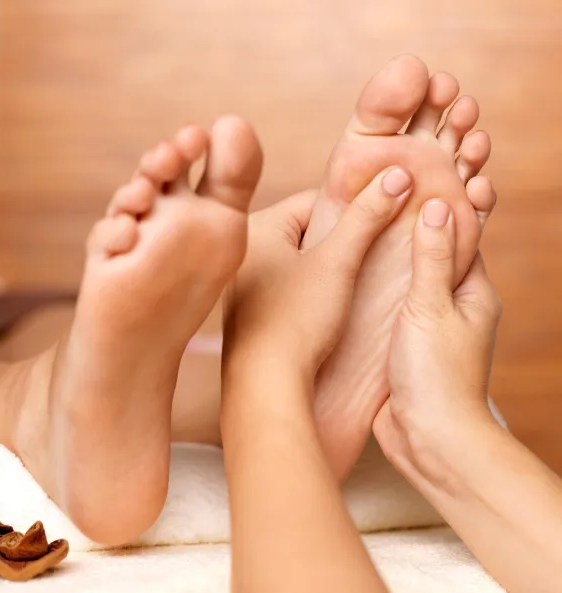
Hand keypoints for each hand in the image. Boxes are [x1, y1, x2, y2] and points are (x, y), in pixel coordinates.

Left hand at [224, 166, 412, 383]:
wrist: (265, 387)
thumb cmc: (296, 321)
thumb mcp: (337, 263)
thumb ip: (366, 217)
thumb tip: (397, 176)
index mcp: (255, 226)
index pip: (314, 199)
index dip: (353, 207)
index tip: (383, 219)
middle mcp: (241, 251)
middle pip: (307, 229)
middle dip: (342, 238)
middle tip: (376, 251)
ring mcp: (242, 285)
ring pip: (300, 261)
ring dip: (330, 267)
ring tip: (358, 281)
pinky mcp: (248, 313)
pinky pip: (289, 287)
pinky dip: (313, 291)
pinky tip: (332, 307)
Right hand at [374, 199, 501, 462]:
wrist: (429, 438)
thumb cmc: (436, 375)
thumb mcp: (432, 307)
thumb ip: (432, 257)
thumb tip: (437, 203)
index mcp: (472, 290)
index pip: (462, 231)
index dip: (446, 198)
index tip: (425, 169)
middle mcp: (452, 303)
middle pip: (435, 248)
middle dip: (418, 217)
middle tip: (390, 182)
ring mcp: (425, 323)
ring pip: (409, 274)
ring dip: (393, 247)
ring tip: (366, 214)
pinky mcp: (401, 341)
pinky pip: (390, 299)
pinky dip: (377, 278)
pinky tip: (351, 264)